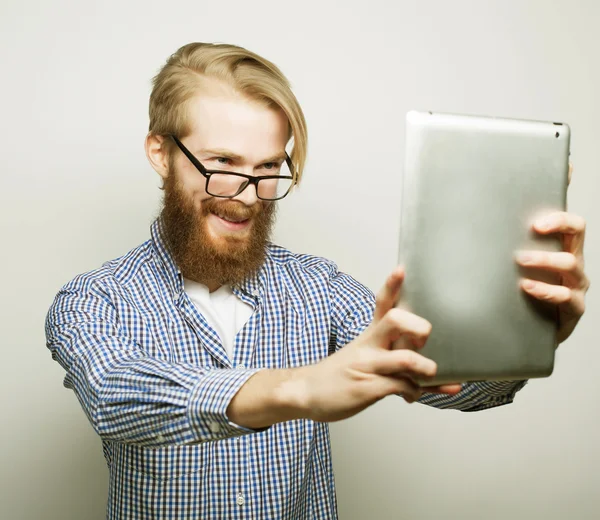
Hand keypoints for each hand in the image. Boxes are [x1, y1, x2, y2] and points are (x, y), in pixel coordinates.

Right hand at [294, 267, 461, 422]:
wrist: (306, 392)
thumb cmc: (339, 373)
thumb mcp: (361, 352)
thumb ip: (388, 349)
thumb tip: (419, 352)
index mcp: (369, 334)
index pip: (382, 303)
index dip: (392, 285)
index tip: (401, 270)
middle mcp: (369, 345)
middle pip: (396, 321)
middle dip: (420, 328)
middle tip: (425, 341)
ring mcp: (368, 365)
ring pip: (405, 358)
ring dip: (426, 368)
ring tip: (430, 374)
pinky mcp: (368, 388)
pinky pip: (401, 386)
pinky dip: (415, 392)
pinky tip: (411, 396)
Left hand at [516, 210, 589, 343]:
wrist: (532, 334)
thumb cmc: (524, 297)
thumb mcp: (519, 271)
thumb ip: (507, 253)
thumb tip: (472, 235)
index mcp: (564, 252)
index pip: (573, 227)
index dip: (560, 219)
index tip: (536, 223)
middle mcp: (574, 266)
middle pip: (577, 237)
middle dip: (555, 229)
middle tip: (531, 232)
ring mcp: (576, 287)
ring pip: (570, 265)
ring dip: (544, 260)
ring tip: (521, 261)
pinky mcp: (574, 308)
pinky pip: (564, 296)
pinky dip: (545, 290)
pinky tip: (526, 287)